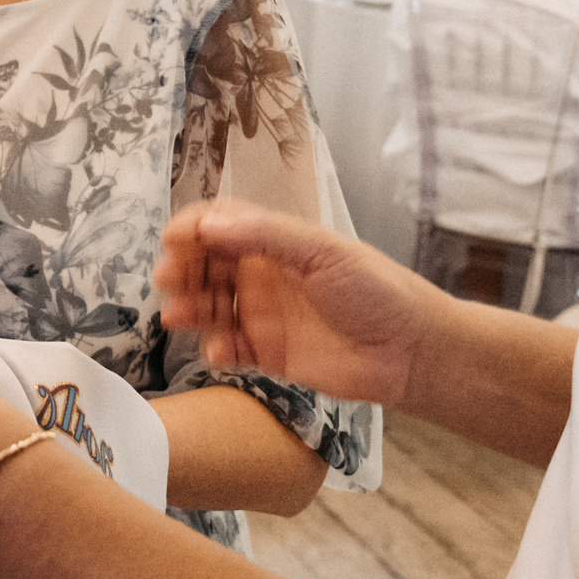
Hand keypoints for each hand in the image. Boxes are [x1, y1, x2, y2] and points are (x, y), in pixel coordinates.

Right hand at [153, 199, 441, 407]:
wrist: (411, 351)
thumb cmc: (376, 290)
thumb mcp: (322, 252)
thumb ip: (266, 235)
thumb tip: (209, 224)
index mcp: (276, 242)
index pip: (220, 225)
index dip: (192, 229)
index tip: (171, 241)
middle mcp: (263, 274)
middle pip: (205, 264)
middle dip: (181, 269)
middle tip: (166, 279)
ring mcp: (263, 314)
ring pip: (209, 306)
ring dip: (188, 307)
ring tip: (177, 316)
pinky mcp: (268, 353)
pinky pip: (228, 348)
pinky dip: (215, 348)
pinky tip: (218, 350)